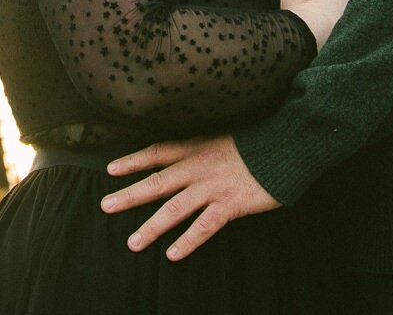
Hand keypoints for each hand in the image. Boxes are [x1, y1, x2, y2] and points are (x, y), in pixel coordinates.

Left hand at [97, 134, 279, 259]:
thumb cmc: (258, 142)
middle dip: (129, 195)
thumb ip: (203, 148)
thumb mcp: (223, 137)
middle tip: (105, 206)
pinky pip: (203, 227)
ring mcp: (212, 186)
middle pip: (156, 182)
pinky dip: (187, 242)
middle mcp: (198, 166)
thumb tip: (188, 157)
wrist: (286, 145)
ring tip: (133, 242)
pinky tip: (172, 255)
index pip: (156, 152)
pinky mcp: (229, 204)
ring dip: (151, 227)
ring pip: (174, 209)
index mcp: (196, 146)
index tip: (110, 169)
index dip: (132, 161)